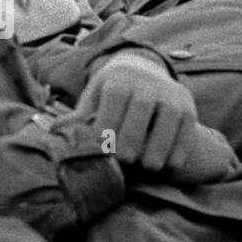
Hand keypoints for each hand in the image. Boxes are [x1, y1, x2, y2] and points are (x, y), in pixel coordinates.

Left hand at [77, 51, 238, 182]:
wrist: (145, 73)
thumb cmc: (112, 94)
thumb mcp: (95, 99)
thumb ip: (80, 117)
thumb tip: (53, 131)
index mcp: (118, 80)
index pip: (114, 100)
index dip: (109, 125)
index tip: (104, 149)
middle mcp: (146, 83)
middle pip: (140, 110)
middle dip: (133, 137)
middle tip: (126, 161)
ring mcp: (170, 94)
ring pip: (167, 119)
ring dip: (160, 146)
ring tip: (149, 167)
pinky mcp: (189, 107)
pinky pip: (186, 128)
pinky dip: (180, 148)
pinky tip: (169, 165)